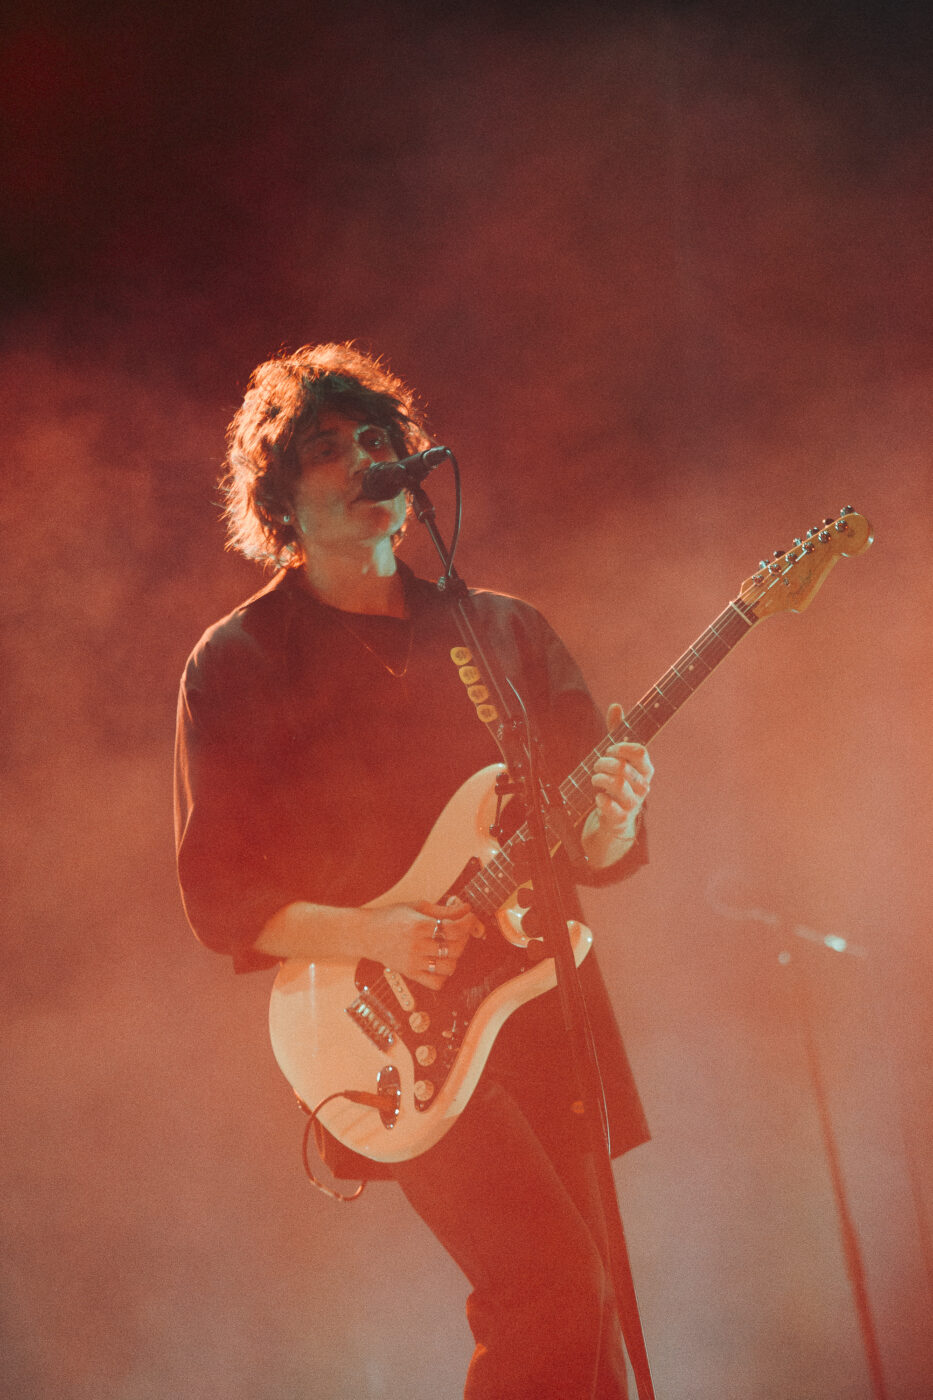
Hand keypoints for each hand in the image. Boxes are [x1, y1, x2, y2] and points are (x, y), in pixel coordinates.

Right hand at [366, 898, 480, 990]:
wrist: (366, 934)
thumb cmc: (391, 917)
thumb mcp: (417, 907)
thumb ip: (443, 910)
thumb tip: (466, 908)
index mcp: (418, 925)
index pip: (453, 928)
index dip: (467, 923)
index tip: (469, 918)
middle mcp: (416, 946)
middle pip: (454, 948)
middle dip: (464, 938)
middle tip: (460, 930)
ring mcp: (413, 962)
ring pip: (449, 967)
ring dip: (455, 956)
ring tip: (450, 946)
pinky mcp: (410, 974)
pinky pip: (436, 982)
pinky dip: (444, 975)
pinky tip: (440, 962)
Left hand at [590, 702, 652, 836]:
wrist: (616, 817)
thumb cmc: (618, 780)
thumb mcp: (618, 756)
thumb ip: (617, 731)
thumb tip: (615, 705)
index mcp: (646, 769)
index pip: (640, 752)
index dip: (621, 747)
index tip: (610, 749)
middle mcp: (643, 786)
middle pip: (623, 767)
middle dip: (604, 763)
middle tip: (597, 765)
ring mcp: (634, 802)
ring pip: (617, 784)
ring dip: (600, 778)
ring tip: (595, 778)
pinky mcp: (621, 817)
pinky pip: (611, 807)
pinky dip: (602, 800)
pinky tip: (598, 797)